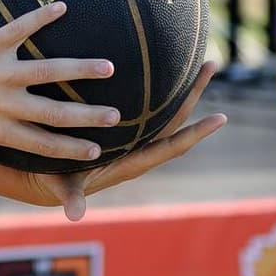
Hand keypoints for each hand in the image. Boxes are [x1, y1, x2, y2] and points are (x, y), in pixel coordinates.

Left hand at [0, 0, 124, 184]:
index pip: (39, 144)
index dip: (68, 150)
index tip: (96, 152)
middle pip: (51, 112)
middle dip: (86, 116)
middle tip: (117, 116)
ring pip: (45, 72)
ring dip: (79, 69)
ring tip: (109, 66)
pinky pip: (17, 29)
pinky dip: (40, 17)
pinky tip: (62, 6)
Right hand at [0, 63, 225, 220]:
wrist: (54, 179)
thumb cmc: (56, 180)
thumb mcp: (62, 187)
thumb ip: (71, 198)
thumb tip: (74, 216)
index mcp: (133, 163)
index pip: (171, 147)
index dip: (196, 134)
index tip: (221, 118)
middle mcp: (141, 149)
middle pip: (177, 120)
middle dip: (194, 93)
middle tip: (211, 63)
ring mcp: (135, 136)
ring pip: (168, 110)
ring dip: (185, 86)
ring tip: (201, 59)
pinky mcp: (125, 126)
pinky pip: (151, 106)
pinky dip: (163, 87)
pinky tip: (166, 63)